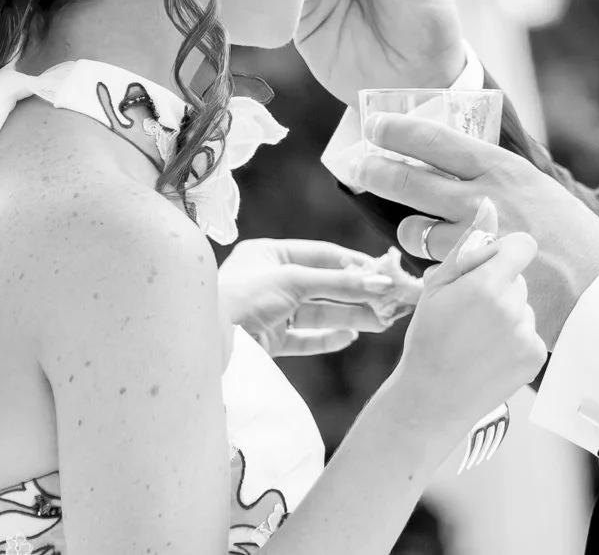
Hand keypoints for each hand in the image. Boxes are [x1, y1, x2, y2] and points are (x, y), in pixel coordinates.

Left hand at [215, 238, 406, 356]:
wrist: (207, 344)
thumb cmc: (242, 298)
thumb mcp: (294, 281)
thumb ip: (340, 283)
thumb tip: (382, 281)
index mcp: (267, 254)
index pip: (321, 254)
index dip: (354, 263)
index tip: (384, 272)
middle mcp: (268, 280)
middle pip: (323, 285)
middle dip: (357, 294)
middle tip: (391, 300)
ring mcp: (268, 312)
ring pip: (318, 313)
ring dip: (350, 316)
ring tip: (382, 321)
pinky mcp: (268, 342)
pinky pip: (304, 338)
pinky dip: (328, 338)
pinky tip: (351, 337)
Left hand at [354, 116, 598, 348]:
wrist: (595, 293)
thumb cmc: (572, 239)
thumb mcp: (538, 190)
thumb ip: (496, 178)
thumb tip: (457, 162)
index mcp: (501, 169)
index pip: (436, 140)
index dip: (398, 131)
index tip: (375, 125)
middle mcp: (483, 198)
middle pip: (409, 180)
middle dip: (376, 173)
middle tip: (360, 168)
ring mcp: (473, 240)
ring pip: (412, 231)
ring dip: (409, 231)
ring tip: (418, 232)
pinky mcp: (468, 277)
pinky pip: (430, 268)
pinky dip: (433, 268)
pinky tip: (449, 270)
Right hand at [386, 207, 544, 442]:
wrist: (433, 397)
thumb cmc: (429, 338)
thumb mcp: (437, 287)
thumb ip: (466, 245)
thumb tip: (488, 205)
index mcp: (488, 283)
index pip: (522, 246)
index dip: (504, 253)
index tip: (487, 267)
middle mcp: (514, 306)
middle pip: (520, 277)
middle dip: (500, 286)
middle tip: (471, 310)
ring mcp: (528, 333)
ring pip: (525, 305)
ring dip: (508, 313)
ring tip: (477, 336)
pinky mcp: (536, 356)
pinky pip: (531, 332)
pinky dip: (515, 340)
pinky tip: (490, 353)